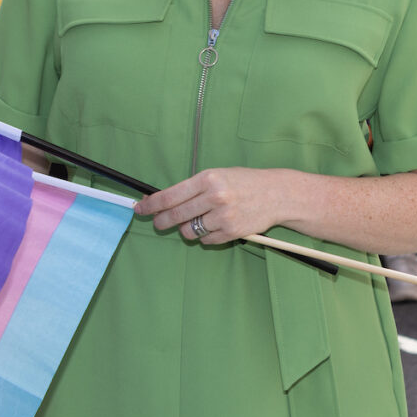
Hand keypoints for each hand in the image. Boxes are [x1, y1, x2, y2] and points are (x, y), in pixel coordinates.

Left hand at [135, 167, 290, 245]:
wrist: (276, 194)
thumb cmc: (244, 182)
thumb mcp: (217, 176)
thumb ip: (192, 188)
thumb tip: (162, 200)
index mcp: (208, 179)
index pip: (170, 196)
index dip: (151, 205)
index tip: (140, 209)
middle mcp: (215, 197)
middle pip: (176, 216)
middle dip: (161, 221)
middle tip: (158, 223)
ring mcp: (223, 216)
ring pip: (189, 231)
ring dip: (186, 230)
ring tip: (195, 222)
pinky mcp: (231, 232)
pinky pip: (206, 240)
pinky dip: (205, 236)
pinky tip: (214, 226)